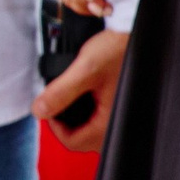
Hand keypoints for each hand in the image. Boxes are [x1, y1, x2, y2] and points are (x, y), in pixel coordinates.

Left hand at [32, 28, 127, 152]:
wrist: (140, 37)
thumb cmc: (120, 51)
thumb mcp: (86, 69)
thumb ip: (60, 92)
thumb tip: (39, 110)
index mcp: (111, 123)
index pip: (73, 142)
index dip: (54, 126)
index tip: (49, 106)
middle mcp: (120, 125)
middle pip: (82, 139)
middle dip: (65, 123)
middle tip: (58, 101)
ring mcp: (124, 119)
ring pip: (91, 130)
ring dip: (77, 117)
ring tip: (71, 96)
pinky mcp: (125, 108)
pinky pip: (102, 119)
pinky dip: (89, 110)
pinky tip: (86, 94)